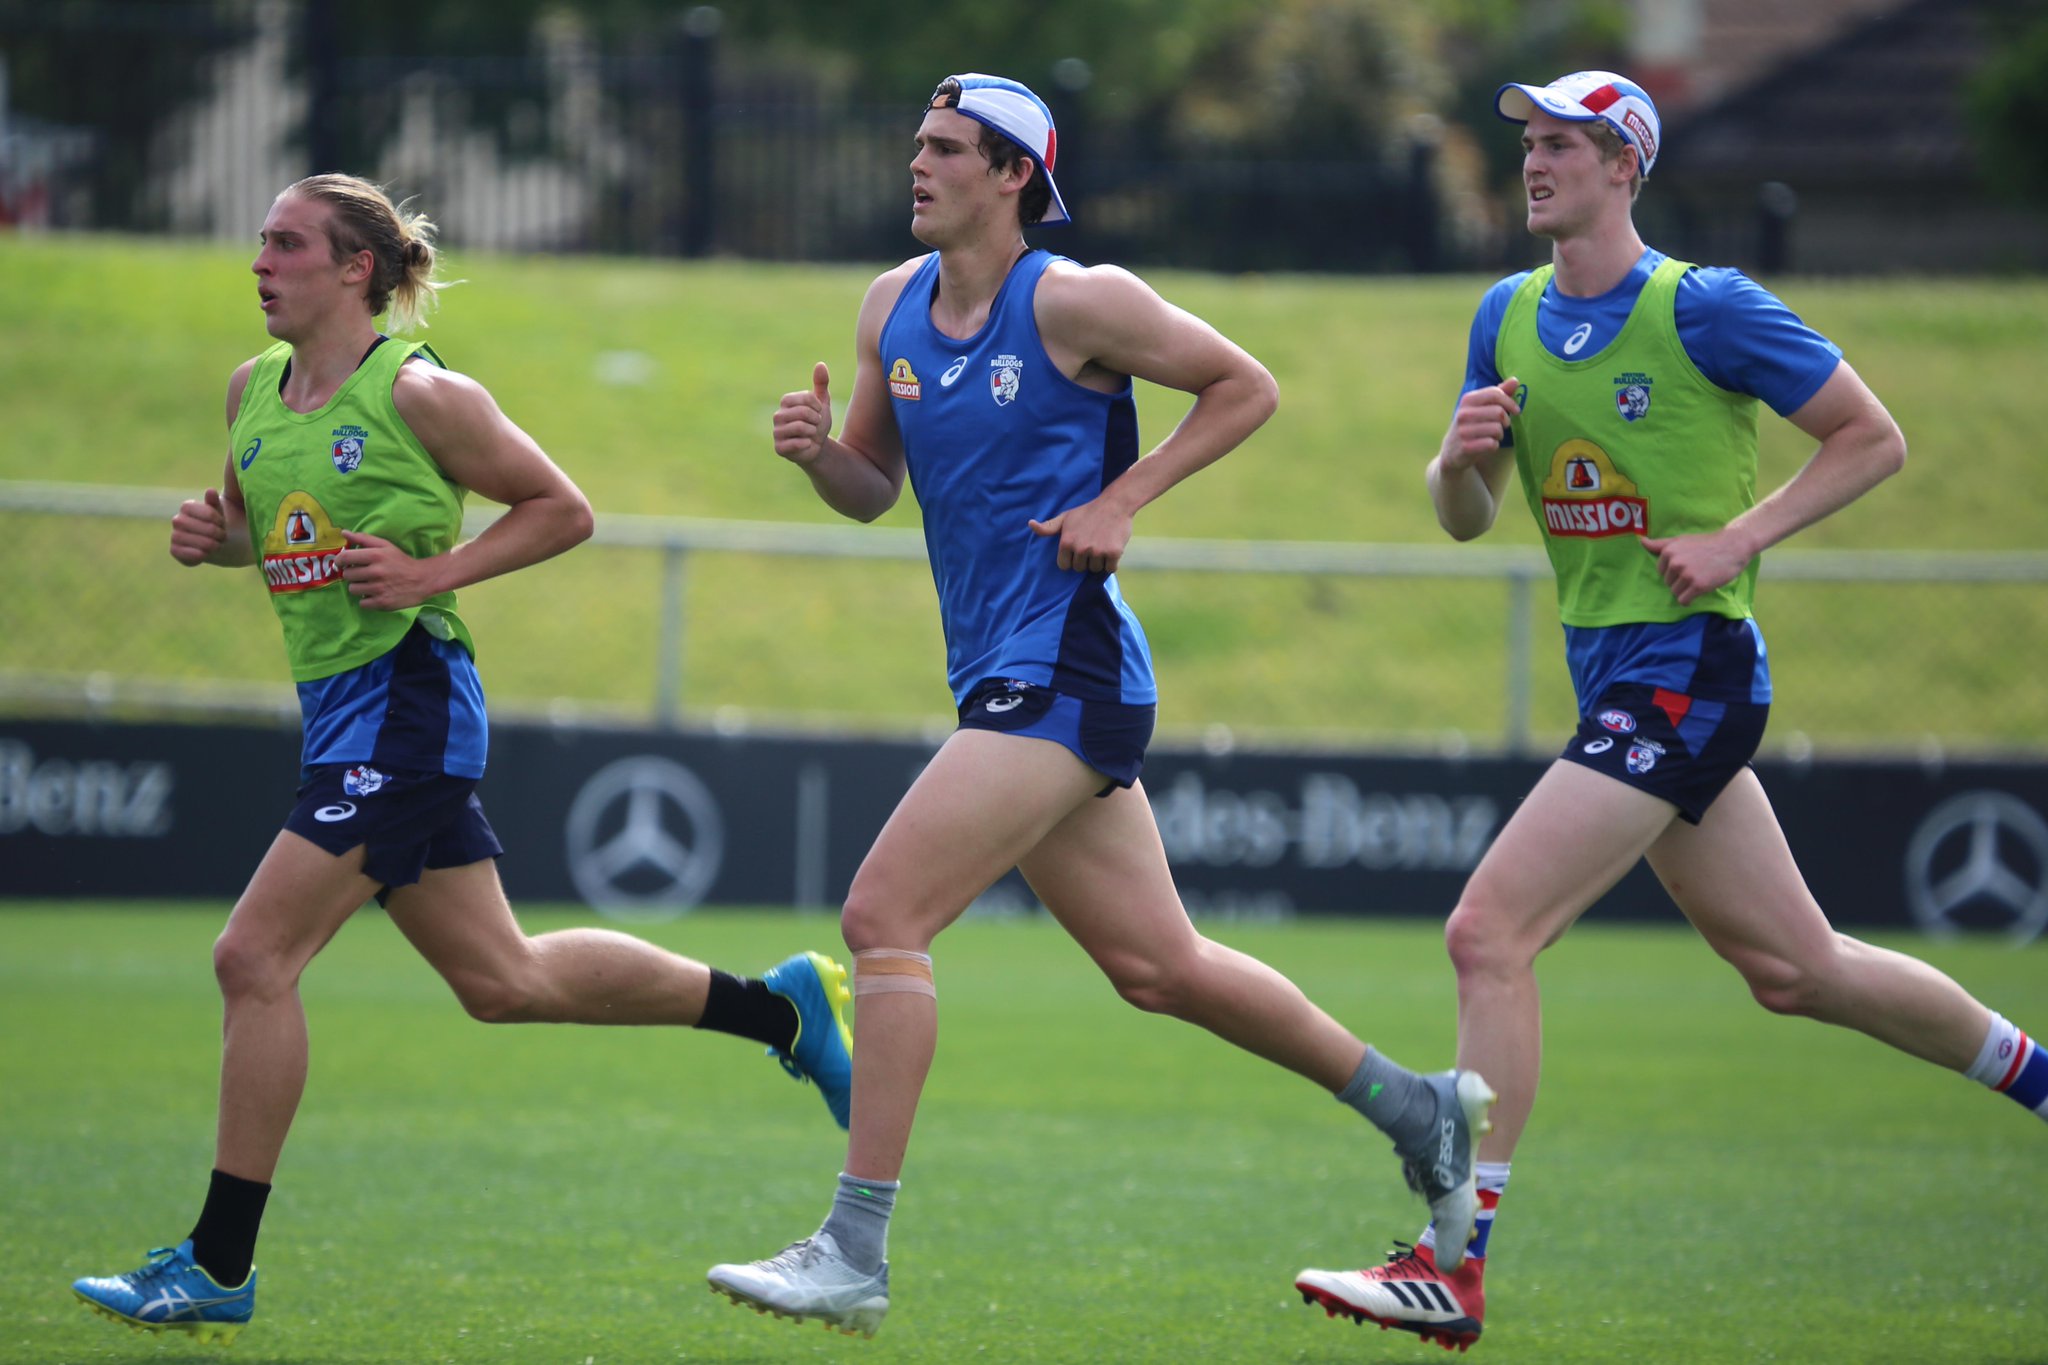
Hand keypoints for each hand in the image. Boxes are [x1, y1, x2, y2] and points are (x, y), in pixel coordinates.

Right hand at [169, 488, 228, 564]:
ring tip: (217, 545)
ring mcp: (175, 535)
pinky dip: (194, 554)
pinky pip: (179, 552)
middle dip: (210, 531)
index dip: (211, 516)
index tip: (222, 522)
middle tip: (223, 536)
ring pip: (184, 538)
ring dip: (205, 543)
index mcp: (187, 507)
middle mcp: (177, 520)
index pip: (192, 507)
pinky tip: (206, 554)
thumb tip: (210, 491)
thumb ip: (215, 502)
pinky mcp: (175, 551)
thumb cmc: (220, 524)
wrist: (221, 543)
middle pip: (188, 523)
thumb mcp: (221, 511)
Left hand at [339, 529, 435, 610]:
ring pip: (352, 589)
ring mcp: (379, 589)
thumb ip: (363, 539)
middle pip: (347, 575)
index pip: (345, 558)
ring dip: (359, 587)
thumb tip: (343, 533)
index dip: (340, 561)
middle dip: (353, 574)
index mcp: (375, 555)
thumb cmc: (401, 561)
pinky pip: (362, 602)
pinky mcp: (382, 602)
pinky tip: (376, 594)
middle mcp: (376, 572)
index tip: (343, 563)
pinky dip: (367, 599)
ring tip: (370, 584)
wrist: (423, 580)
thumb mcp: (385, 546)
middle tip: (363, 574)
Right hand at [772, 362, 832, 466]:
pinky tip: (806, 444)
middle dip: (816, 420)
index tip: (818, 412)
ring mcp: (777, 432)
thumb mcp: (822, 402)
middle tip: (815, 425)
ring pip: (799, 427)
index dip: (817, 406)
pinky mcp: (779, 448)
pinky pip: (795, 443)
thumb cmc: (817, 422)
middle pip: (803, 412)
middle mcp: (778, 415)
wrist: (818, 446)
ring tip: (810, 433)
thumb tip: (820, 364)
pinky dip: (807, 443)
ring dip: (812, 431)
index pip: (806, 397)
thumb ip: (821, 383)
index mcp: (786, 402)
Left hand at [1029, 497, 1132, 573]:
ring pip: (1095, 569)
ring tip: (1102, 544)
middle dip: (1085, 560)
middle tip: (1092, 544)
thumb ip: (1048, 527)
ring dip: (1099, 561)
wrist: (1114, 504)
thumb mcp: (1065, 517)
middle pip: (1080, 568)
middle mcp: (1080, 548)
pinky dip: (1112, 562)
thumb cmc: (1087, 512)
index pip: (1065, 566)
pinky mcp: (1113, 552)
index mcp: (1066, 542)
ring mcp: (1097, 551)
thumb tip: (1030, 524)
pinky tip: (1111, 548)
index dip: (1071, 559)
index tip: (1078, 549)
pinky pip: (1110, 569)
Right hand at [1439, 377, 1521, 471]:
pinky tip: (1488, 445)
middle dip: (1506, 420)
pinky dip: (1494, 445)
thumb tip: (1515, 380)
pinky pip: (1492, 444)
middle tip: (1502, 425)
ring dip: (1500, 434)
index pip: (1495, 393)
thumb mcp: (1481, 406)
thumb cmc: (1472, 424)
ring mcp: (1463, 431)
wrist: (1451, 450)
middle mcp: (1463, 414)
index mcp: (1467, 400)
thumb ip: (1499, 393)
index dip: (1510, 402)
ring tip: (1493, 435)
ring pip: (1497, 429)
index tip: (1516, 410)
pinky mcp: (1466, 447)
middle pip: (1499, 412)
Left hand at [1639, 529, 1753, 605]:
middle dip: (1680, 581)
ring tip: (1699, 579)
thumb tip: (1640, 540)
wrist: (1732, 546)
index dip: (1674, 571)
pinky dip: (1689, 599)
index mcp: (1668, 551)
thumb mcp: (1681, 540)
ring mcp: (1686, 574)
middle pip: (1668, 583)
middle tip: (1696, 571)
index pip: (1661, 572)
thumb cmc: (1706, 544)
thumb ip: (1660, 544)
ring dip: (1686, 590)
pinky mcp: (1698, 585)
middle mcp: (1675, 563)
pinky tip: (1699, 590)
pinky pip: (1684, 600)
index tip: (1687, 565)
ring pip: (1675, 592)